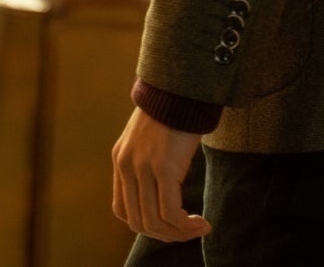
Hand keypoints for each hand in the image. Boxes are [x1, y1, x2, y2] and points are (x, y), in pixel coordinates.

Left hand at [111, 106, 209, 242]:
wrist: (181, 88)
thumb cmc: (173, 112)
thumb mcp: (150, 139)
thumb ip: (148, 162)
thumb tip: (163, 188)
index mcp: (121, 160)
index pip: (122, 209)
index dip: (145, 224)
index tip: (169, 224)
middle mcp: (127, 166)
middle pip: (138, 221)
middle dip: (164, 234)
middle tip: (187, 232)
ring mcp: (143, 168)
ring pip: (154, 222)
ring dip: (178, 233)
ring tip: (198, 229)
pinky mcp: (163, 168)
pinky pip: (170, 212)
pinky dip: (186, 226)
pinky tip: (202, 223)